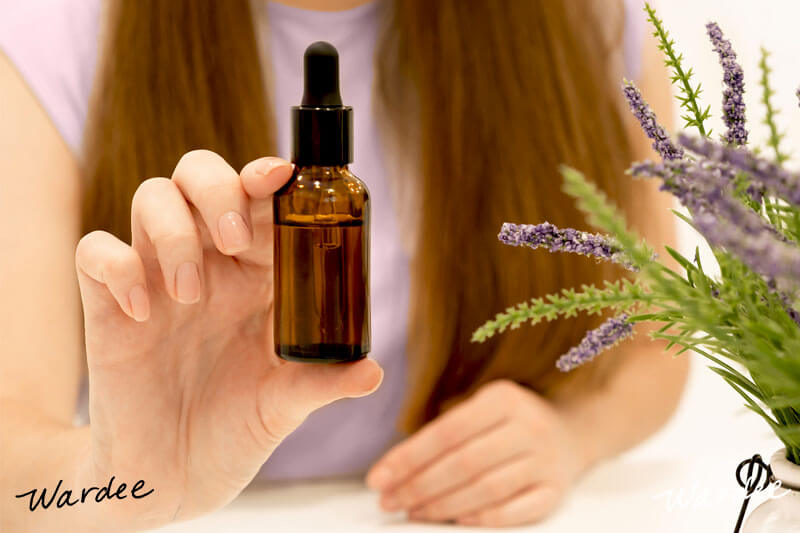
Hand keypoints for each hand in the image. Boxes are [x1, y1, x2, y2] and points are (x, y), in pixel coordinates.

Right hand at [75, 150, 382, 526]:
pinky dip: (117, 266)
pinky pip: (95, 251)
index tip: (283, 175)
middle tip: (232, 241)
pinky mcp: (109, 306)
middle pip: (200, 175)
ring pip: (153, 197)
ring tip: (190, 294)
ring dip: (173, 230)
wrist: (173, 478)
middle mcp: (207, 264)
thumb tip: (373, 370)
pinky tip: (144, 311)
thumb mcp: (284, 405)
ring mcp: (156, 278)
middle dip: (218, 189)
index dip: (267, 177)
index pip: (258, 200)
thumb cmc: (234, 429)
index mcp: (255, 274)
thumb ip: (323, 382)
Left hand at [365, 379, 587, 526]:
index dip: (408, 458)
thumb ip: (445, 428)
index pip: (446, 432)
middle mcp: (528, 427)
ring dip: (442, 506)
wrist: (575, 428)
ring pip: (486, 490)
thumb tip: (394, 468)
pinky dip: (484, 518)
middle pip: (463, 464)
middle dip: (418, 486)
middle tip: (389, 501)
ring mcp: (546, 461)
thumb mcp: (483, 405)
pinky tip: (455, 521)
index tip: (378, 478)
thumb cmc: (512, 419)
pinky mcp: (557, 490)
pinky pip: (517, 511)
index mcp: (503, 398)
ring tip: (413, 511)